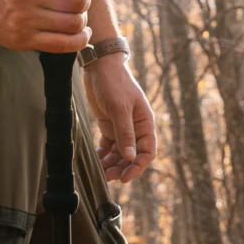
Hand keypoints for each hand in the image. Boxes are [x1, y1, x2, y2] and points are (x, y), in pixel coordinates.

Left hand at [84, 57, 156, 184]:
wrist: (99, 66)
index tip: (126, 177)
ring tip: (100, 172)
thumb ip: (125, 133)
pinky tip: (96, 160)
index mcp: (144, 123)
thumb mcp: (120, 108)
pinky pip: (108, 146)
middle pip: (132, 156)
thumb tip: (131, 158)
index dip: (138, 166)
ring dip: (111, 164)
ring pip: (119, 153)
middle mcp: (135, 128)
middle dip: (122, 167)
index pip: (147, 152)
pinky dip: (103, 154)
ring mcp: (121, 127)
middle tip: (108, 177)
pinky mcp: (109, 125)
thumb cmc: (114, 83)